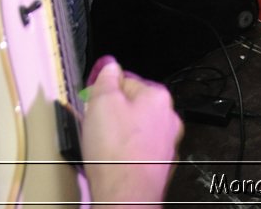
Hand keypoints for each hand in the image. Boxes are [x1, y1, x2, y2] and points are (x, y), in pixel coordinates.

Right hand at [80, 57, 180, 205]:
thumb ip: (106, 79)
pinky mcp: (159, 164)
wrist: (126, 194)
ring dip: (120, 133)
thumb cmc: (116, 152)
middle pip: (134, 105)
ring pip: (137, 129)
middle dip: (112, 112)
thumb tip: (110, 65)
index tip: (92, 96)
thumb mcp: (102, 103)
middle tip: (94, 123)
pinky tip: (112, 159)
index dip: (105, 88)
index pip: (127, 80)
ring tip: (101, 145)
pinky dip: (126, 152)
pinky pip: (138, 150)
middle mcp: (168, 118)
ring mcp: (166, 142)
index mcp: (158, 96)